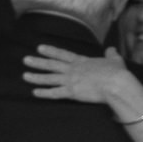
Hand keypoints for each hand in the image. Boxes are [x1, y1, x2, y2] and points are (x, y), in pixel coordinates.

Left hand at [23, 44, 139, 111]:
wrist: (117, 83)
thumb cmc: (117, 73)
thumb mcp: (114, 60)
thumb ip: (111, 54)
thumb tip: (111, 49)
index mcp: (82, 61)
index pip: (63, 54)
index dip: (51, 51)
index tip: (40, 48)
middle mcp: (73, 69)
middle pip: (52, 65)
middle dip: (38, 62)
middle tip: (25, 60)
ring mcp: (71, 80)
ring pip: (49, 78)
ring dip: (36, 77)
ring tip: (24, 75)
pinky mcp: (72, 92)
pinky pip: (54, 93)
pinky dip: (44, 93)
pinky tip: (34, 92)